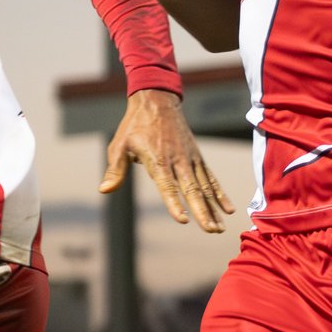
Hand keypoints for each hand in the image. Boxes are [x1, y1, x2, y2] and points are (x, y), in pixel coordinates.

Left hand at [100, 90, 234, 232]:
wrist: (157, 101)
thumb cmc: (135, 126)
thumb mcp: (119, 145)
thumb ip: (115, 170)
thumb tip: (104, 190)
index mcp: (158, 160)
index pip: (168, 187)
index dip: (175, 204)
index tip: (183, 220)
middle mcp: (178, 161)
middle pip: (192, 190)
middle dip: (202, 212)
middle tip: (211, 230)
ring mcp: (190, 159)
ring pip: (205, 187)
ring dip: (213, 208)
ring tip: (220, 228)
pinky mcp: (197, 158)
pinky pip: (210, 178)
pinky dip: (219, 194)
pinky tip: (228, 209)